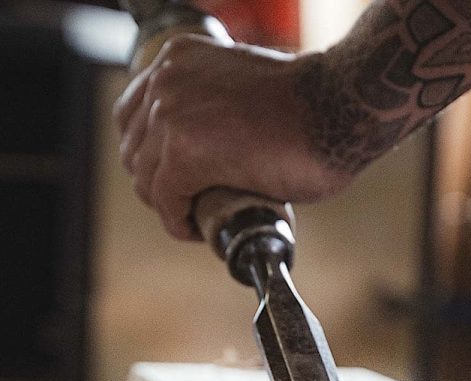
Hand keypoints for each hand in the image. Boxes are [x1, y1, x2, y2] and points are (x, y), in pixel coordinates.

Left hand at [113, 36, 349, 240]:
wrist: (337, 110)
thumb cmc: (307, 109)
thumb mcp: (242, 93)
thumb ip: (214, 108)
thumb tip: (207, 148)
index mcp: (178, 59)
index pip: (133, 115)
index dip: (150, 156)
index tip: (176, 180)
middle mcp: (167, 80)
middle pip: (133, 151)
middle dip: (157, 185)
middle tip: (189, 204)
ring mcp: (172, 115)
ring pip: (145, 181)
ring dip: (168, 207)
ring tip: (198, 217)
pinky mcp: (186, 153)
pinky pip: (165, 202)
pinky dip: (178, 223)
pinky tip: (197, 230)